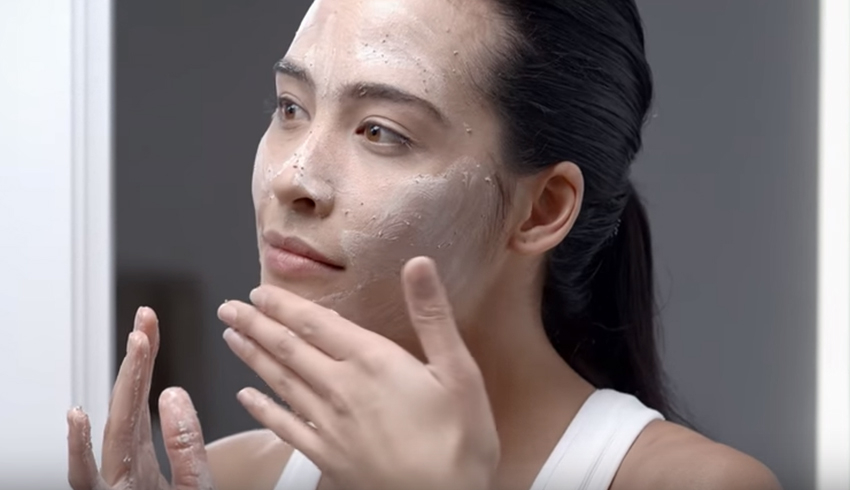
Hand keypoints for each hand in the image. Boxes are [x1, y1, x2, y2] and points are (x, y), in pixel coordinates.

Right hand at [67, 307, 213, 489]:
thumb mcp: (194, 481)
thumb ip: (185, 442)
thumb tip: (173, 392)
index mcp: (142, 453)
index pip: (143, 396)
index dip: (145, 358)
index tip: (149, 322)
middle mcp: (124, 461)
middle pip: (129, 403)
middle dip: (137, 359)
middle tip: (145, 318)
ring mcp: (115, 480)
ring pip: (116, 430)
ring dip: (125, 385)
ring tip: (135, 346)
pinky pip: (87, 477)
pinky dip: (79, 448)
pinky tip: (79, 416)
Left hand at [218, 257, 499, 489]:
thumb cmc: (460, 437)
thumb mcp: (459, 370)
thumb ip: (432, 315)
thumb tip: (418, 263)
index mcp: (372, 362)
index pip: (317, 323)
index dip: (285, 305)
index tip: (258, 291)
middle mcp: (341, 388)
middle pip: (289, 349)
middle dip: (256, 325)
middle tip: (228, 308)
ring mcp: (329, 425)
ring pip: (280, 382)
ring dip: (253, 357)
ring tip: (231, 337)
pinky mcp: (327, 456)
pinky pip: (285, 427)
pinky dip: (262, 410)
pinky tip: (246, 397)